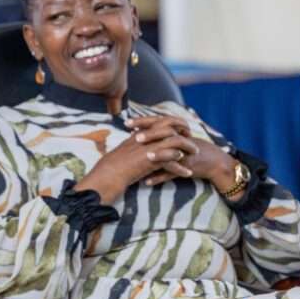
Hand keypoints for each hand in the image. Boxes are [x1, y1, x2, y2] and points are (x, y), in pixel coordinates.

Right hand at [73, 116, 201, 203]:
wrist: (105, 177)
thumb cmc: (111, 168)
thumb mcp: (123, 152)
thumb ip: (134, 146)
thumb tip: (140, 144)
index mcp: (138, 134)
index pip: (160, 121)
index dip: (174, 123)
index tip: (182, 130)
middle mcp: (144, 138)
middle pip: (170, 126)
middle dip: (184, 132)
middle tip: (192, 140)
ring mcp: (147, 148)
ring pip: (174, 142)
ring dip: (187, 148)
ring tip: (195, 156)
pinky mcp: (149, 161)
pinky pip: (171, 160)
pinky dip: (180, 167)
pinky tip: (187, 173)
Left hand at [127, 115, 238, 191]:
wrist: (212, 161)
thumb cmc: (188, 148)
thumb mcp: (175, 139)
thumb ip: (158, 135)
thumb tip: (135, 133)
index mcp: (174, 132)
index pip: (158, 122)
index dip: (143, 121)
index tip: (126, 122)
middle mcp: (179, 141)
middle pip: (165, 134)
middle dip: (150, 135)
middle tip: (134, 137)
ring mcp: (183, 155)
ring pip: (170, 154)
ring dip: (158, 156)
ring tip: (145, 158)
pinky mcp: (186, 168)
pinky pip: (172, 174)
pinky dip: (159, 178)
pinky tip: (146, 182)